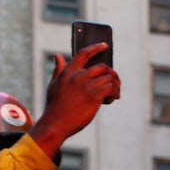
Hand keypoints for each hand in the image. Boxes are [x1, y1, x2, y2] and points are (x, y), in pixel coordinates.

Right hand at [30, 43, 119, 159]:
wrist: (55, 124)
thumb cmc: (54, 107)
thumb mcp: (54, 85)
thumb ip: (58, 70)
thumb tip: (57, 55)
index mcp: (68, 72)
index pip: (83, 54)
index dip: (95, 48)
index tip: (104, 45)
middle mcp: (78, 76)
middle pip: (102, 67)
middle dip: (111, 74)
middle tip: (114, 83)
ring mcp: (87, 86)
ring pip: (109, 77)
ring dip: (115, 85)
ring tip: (113, 94)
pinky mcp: (95, 96)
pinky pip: (111, 88)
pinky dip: (115, 93)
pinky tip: (111, 99)